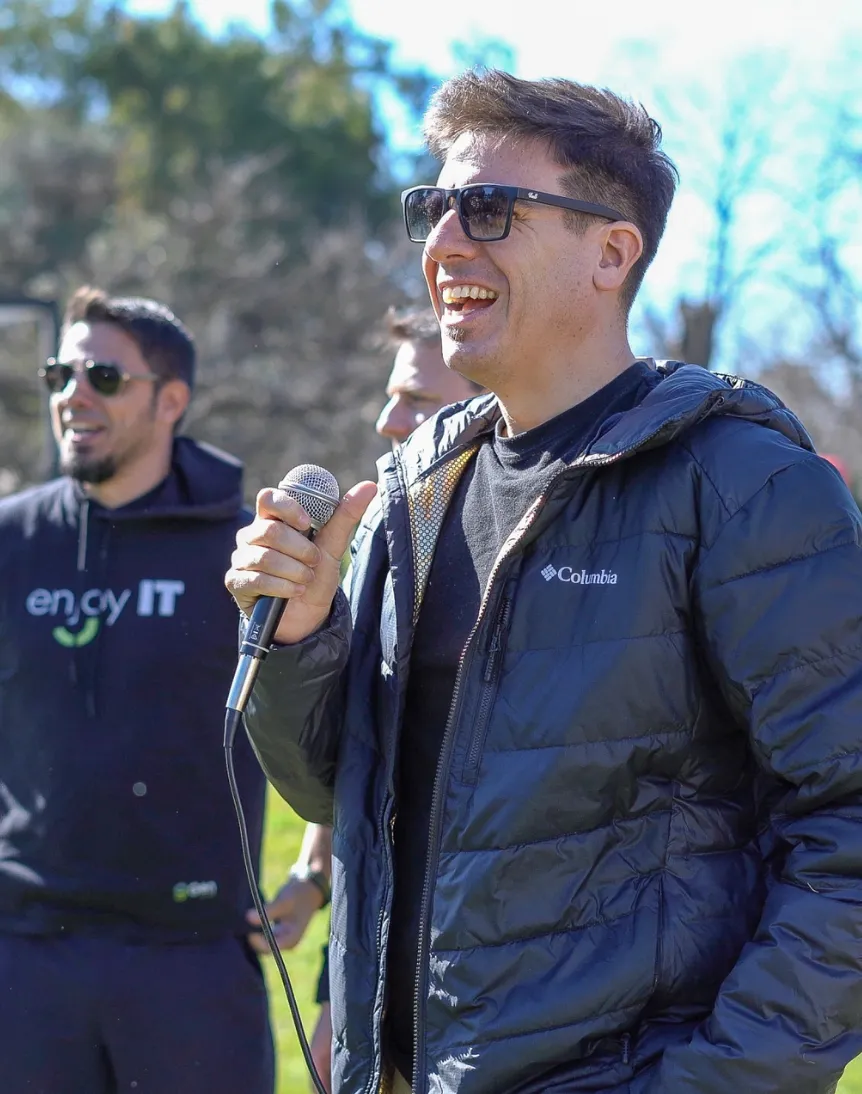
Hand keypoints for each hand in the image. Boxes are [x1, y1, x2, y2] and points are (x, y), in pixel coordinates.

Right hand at [225, 479, 376, 644]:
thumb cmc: (315, 575)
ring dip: (294, 571)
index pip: (268, 498)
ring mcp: (241, 558)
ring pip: (265, 557)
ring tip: (306, 580)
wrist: (308, 614)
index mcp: (271, 519)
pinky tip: (294, 592)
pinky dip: (281, 587)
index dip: (287, 508)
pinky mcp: (236, 581)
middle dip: (300, 550)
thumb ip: (346, 516)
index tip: (306, 523)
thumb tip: (369, 486)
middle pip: (270, 531)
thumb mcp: (333, 546)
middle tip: (314, 562)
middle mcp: (251, 535)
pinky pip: (256, 579)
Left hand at [245, 875, 325, 954]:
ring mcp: (280, 936)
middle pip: (262, 946)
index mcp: (290, 940)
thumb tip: (247, 917)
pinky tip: (247, 918)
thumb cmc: (299, 894)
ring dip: (252, 931)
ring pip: (260, 940)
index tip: (246, 925)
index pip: (268, 948)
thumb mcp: (284, 902)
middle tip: (241, 922)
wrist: (308, 885)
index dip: (255, 940)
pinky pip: (261, 933)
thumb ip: (267, 911)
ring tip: (243, 920)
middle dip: (252, 936)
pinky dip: (254, 927)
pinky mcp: (275, 930)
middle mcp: (285, 942)